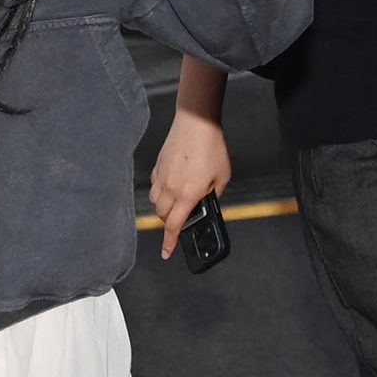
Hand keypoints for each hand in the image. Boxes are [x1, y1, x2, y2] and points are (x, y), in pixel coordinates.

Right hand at [150, 112, 231, 260]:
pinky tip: (172, 185)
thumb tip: (206, 202)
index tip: (166, 253)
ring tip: (176, 204)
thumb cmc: (212, 148)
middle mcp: (171, 189)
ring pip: (155, 203)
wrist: (196, 123)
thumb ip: (213, 194)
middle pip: (163, 216)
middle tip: (181, 222)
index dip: (169, 242)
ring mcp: (161, 177)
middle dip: (170, 223)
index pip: (174, 226)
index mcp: (187, 195)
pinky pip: (155, 186)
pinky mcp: (157, 166)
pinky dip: (161, 192)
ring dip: (164, 209)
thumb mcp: (222, 177)